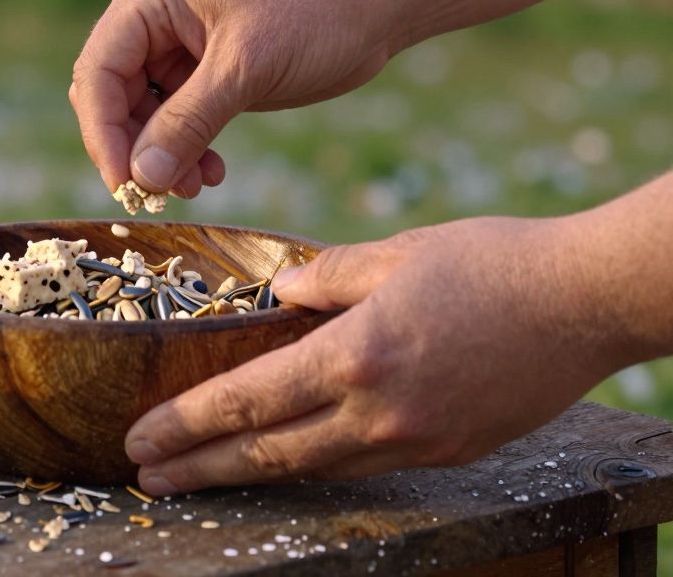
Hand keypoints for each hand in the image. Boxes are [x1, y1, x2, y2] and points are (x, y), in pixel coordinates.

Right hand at [68, 0, 396, 196]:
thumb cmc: (318, 12)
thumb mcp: (247, 68)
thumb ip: (187, 123)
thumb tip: (139, 177)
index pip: (98, 72)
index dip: (103, 133)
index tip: (125, 183)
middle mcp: (153, 16)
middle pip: (111, 96)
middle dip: (133, 148)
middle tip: (159, 193)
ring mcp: (176, 44)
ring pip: (142, 115)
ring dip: (163, 156)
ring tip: (199, 186)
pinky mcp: (203, 70)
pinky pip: (174, 119)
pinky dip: (186, 150)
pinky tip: (213, 171)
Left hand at [123, 215, 630, 493]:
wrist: (588, 303)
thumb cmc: (494, 264)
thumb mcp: (398, 252)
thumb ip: (326, 276)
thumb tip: (279, 295)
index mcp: (358, 355)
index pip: (249, 400)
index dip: (187, 424)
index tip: (141, 438)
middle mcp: (380, 412)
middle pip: (267, 452)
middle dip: (199, 468)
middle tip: (146, 478)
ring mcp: (415, 441)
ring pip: (310, 468)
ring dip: (246, 474)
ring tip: (198, 476)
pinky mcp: (447, 453)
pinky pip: (360, 466)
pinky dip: (311, 465)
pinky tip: (283, 459)